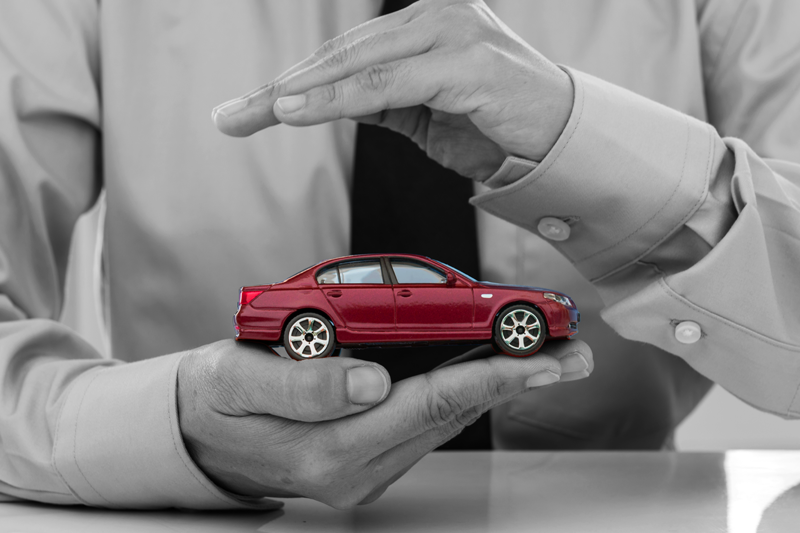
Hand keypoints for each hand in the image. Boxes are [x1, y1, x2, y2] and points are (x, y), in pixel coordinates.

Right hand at [177, 338, 591, 508]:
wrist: (197, 435)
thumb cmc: (216, 400)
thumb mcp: (237, 380)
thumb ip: (301, 383)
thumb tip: (368, 381)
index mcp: (326, 450)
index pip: (426, 406)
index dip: (490, 378)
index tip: (539, 358)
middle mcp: (355, 470)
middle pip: (450, 415)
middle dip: (514, 382)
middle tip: (570, 353)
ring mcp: (364, 471)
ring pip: (444, 422)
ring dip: (496, 387)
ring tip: (543, 357)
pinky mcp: (366, 461)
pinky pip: (425, 425)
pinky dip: (462, 395)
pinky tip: (486, 373)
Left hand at [211, 0, 572, 180]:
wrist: (559, 139)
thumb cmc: (495, 122)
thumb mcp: (422, 111)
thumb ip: (379, 99)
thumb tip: (321, 103)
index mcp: (424, 22)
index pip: (348, 51)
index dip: (296, 80)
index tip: (251, 107)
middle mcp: (435, 14)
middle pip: (342, 52)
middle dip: (282, 87)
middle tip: (233, 114)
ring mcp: (451, 31)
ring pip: (358, 64)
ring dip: (301, 92)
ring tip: (256, 113)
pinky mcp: (464, 60)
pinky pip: (386, 84)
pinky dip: (337, 99)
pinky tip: (298, 111)